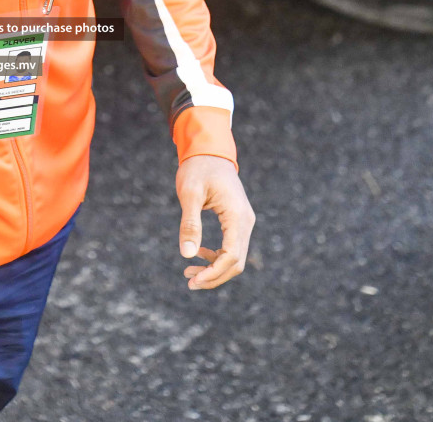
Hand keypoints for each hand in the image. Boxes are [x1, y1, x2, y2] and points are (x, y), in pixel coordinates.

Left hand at [175, 154, 253, 289]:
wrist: (209, 151)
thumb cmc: (198, 169)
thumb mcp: (189, 194)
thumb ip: (190, 223)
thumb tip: (187, 254)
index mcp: (236, 215)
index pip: (232, 255)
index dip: (214, 273)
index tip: (193, 281)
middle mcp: (245, 221)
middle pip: (236, 261)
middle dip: (214, 276)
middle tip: (189, 282)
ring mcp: (244, 221)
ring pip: (235, 257)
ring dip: (215, 269)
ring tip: (189, 273)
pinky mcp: (237, 221)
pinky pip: (232, 247)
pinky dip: (217, 257)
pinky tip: (199, 255)